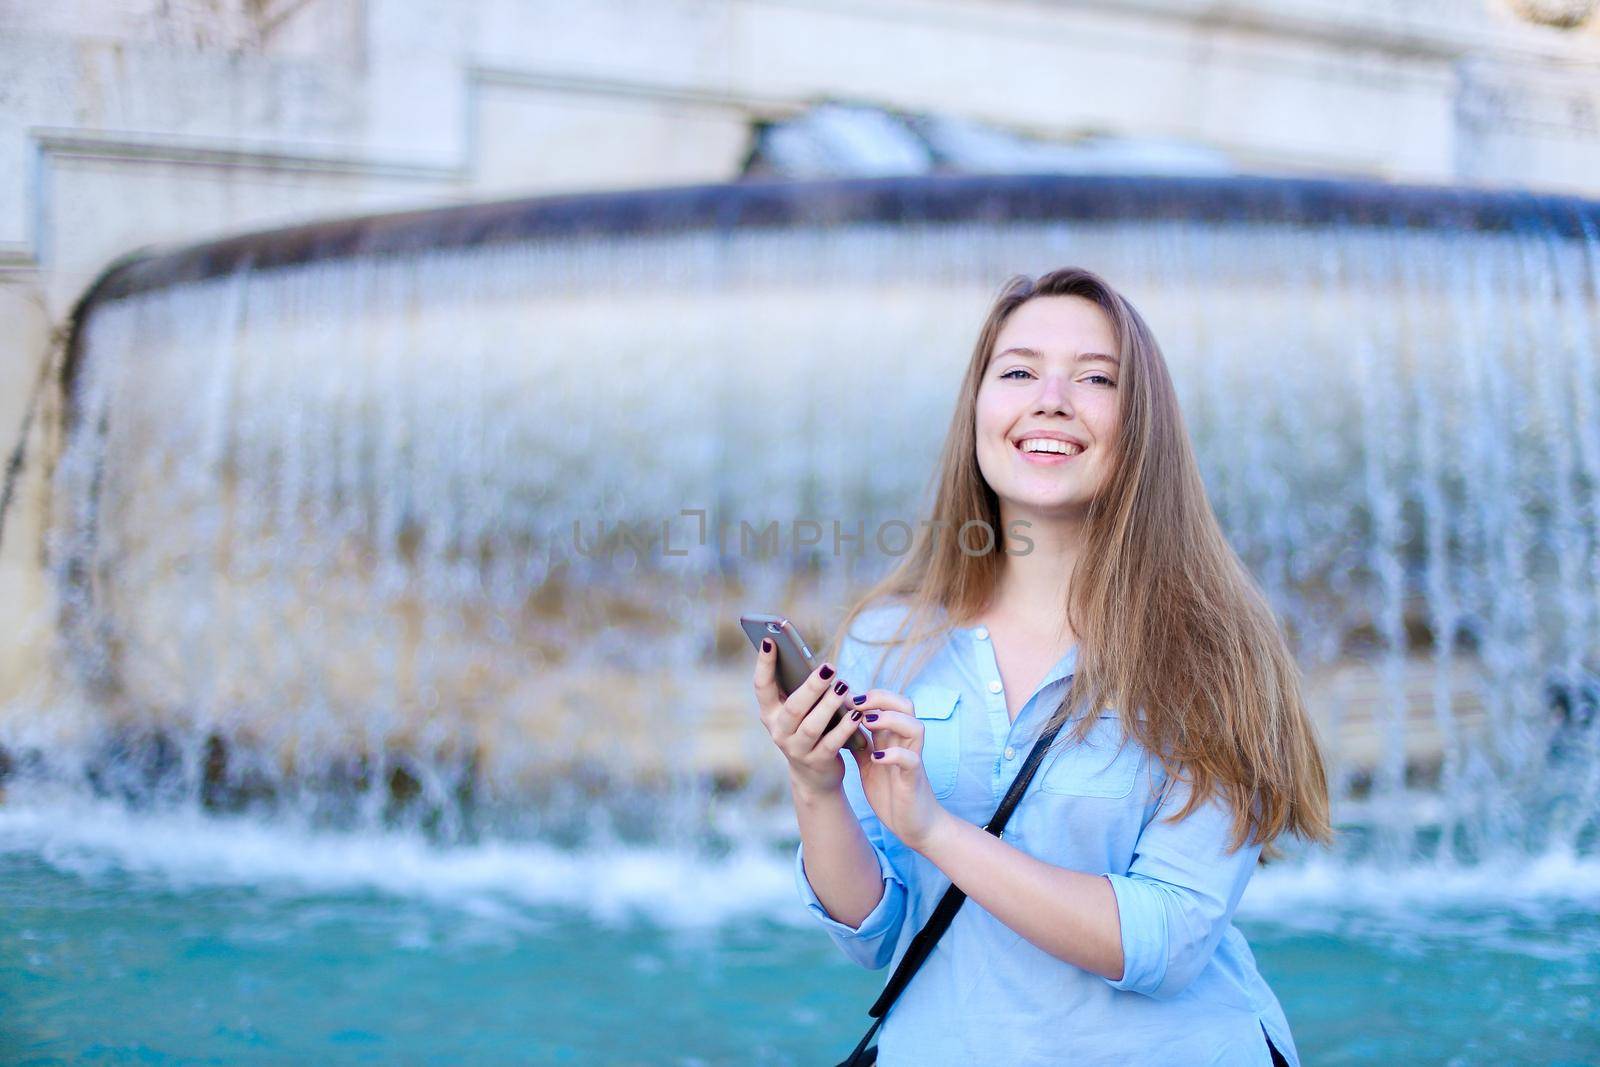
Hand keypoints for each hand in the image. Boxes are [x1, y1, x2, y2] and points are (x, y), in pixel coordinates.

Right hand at [752, 637, 866, 799]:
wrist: (814, 776)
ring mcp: (796, 749)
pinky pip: (832, 743)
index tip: (770, 641)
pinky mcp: (817, 762)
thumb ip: (801, 690)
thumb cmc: (808, 729)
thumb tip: (821, 664)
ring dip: (829, 705)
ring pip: (811, 726)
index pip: (762, 687)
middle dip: (811, 686)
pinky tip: (856, 713)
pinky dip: (845, 727)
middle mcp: (778, 731)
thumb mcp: (799, 711)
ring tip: (844, 686)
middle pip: (793, 707)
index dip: (764, 665)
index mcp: (770, 713)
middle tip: (830, 667)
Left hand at [848, 691, 951, 851]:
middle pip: (906, 705)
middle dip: (881, 699)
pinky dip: (893, 754)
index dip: (870, 695)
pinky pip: (911, 759)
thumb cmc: (891, 792)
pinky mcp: (913, 778)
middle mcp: (906, 744)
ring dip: (890, 720)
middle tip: (856, 703)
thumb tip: (838, 723)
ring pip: (915, 726)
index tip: (846, 698)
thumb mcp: (869, 764)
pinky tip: (875, 758)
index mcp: (894, 738)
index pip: (891, 703)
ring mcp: (913, 759)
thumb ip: (860, 744)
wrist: (913, 824)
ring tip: (868, 723)